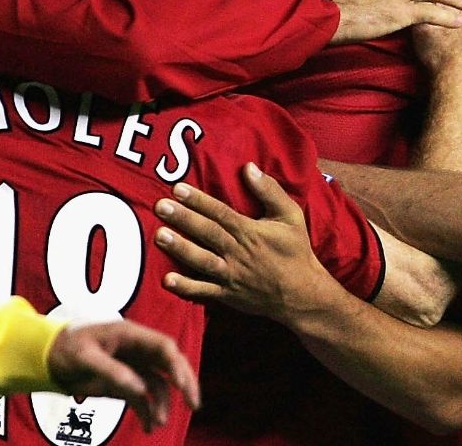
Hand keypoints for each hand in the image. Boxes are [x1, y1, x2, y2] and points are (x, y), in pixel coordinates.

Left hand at [46, 319, 201, 431]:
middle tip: (194, 404)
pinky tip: (148, 427)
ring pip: (158, 384)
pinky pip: (143, 398)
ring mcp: (133, 366)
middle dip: (183, 384)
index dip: (178, 365)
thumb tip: (139, 389)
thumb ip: (112, 372)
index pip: (164, 347)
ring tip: (157, 424)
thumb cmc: (66, 349)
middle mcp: (137, 350)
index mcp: (130, 335)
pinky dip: (148, 412)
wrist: (50, 357)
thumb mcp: (84, 358)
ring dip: (162, 404)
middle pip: (169, 364)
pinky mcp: (125, 382)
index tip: (185, 386)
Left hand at [155, 163, 340, 325]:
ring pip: (202, 260)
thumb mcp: (290, 216)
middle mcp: (238, 252)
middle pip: (207, 233)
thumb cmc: (295, 251)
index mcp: (251, 232)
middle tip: (160, 206)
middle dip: (183, 219)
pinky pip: (204, 292)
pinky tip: (166, 280)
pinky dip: (186, 287)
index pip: (220, 212)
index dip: (198, 200)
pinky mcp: (228, 295)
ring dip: (180, 249)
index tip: (178, 188)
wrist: (302, 294)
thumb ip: (270, 191)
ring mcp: (232, 275)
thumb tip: (249, 167)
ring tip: (159, 236)